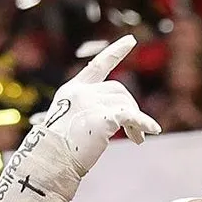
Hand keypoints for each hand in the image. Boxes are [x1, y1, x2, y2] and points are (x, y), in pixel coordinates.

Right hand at [0, 38, 158, 201]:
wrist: (49, 161)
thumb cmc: (60, 148)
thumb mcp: (75, 122)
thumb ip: (96, 112)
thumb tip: (129, 118)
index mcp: (73, 90)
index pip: (98, 66)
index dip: (115, 52)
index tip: (131, 40)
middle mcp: (81, 92)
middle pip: (120, 91)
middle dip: (131, 109)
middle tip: (137, 134)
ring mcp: (90, 102)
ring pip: (127, 104)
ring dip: (137, 121)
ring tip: (137, 139)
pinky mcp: (102, 116)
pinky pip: (131, 116)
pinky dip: (144, 123)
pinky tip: (152, 131)